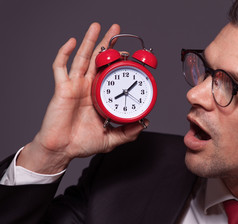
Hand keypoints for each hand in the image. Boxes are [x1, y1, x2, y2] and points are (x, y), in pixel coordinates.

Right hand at [17, 23, 146, 173]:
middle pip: (98, 60)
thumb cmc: (82, 143)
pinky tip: (72, 42)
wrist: (62, 149)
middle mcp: (88, 87)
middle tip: (116, 30)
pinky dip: (65, 53)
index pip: (111, 74)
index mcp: (100, 96)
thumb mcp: (111, 139)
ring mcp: (75, 86)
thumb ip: (128, 133)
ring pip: (83, 58)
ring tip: (98, 27)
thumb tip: (144, 124)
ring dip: (89, 41)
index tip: (131, 57)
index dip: (120, 64)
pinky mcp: (62, 88)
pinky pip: (61, 67)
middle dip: (107, 44)